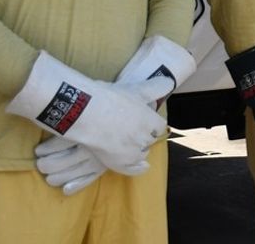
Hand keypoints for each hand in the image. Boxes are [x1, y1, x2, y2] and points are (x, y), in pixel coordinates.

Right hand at [35, 36, 195, 193]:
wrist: (86, 113)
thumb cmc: (109, 98)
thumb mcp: (135, 89)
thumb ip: (154, 88)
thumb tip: (168, 83)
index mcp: (151, 120)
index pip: (159, 126)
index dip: (151, 124)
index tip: (143, 122)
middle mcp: (146, 137)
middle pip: (150, 139)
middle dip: (143, 135)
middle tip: (129, 130)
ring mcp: (134, 152)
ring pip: (142, 153)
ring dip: (137, 149)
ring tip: (124, 142)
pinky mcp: (120, 163)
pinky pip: (134, 169)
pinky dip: (137, 168)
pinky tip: (142, 166)